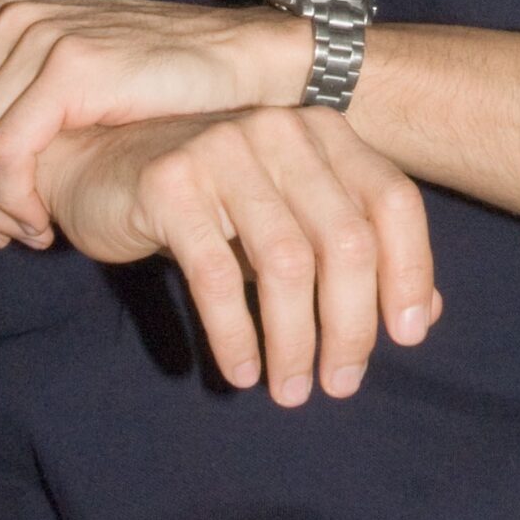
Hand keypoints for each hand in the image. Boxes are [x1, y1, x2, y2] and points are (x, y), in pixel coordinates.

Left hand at [0, 0, 313, 247]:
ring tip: (20, 235)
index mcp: (2, 18)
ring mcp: (39, 40)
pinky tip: (42, 223)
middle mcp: (11, 21)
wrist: (239, 64)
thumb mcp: (67, 69)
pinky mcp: (71, 69)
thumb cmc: (159, 79)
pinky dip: (12, 200)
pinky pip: (6, 153)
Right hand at [36, 107, 440, 402]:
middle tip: (341, 383)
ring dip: (296, 341)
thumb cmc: (204, 199)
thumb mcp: (286, 216)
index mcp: (321, 132)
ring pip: (287, 263)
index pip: (393, 201)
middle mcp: (280, 130)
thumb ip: (351, 252)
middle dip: (352, 325)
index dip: (410, 272)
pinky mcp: (169, 182)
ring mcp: (224, 149)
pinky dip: (235, 334)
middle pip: (347, 240)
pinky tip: (242, 371)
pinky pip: (216, 275)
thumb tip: (424, 312)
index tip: (408, 336)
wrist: (95, 164)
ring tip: (293, 390)